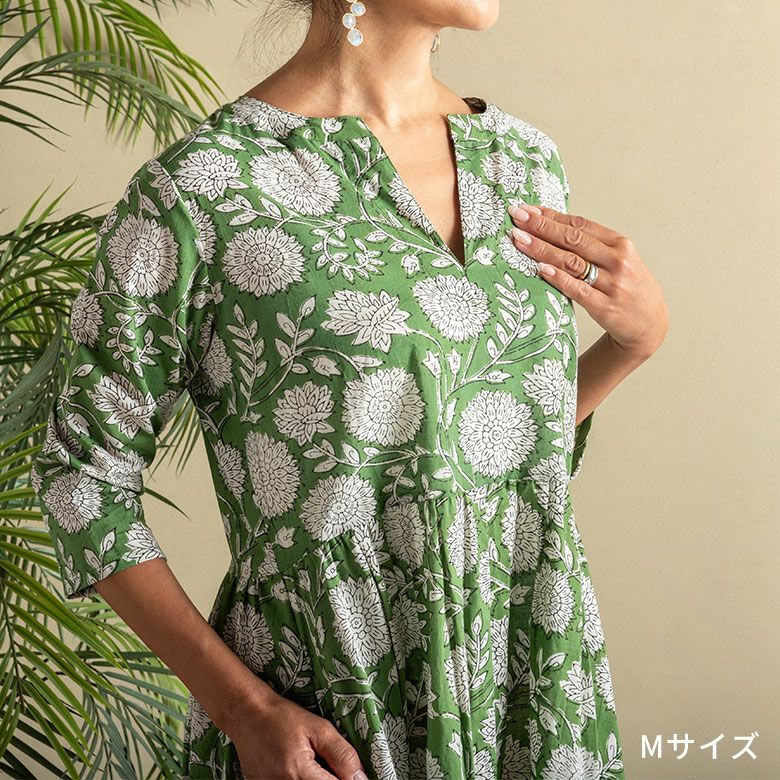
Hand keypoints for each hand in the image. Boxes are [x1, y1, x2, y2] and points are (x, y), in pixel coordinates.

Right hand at [227, 685, 368, 779]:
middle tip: (324, 762)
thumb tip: (361, 779)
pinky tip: (299, 767)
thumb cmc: (282, 718)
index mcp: (298, 774)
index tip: (347, 770)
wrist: (248, 716)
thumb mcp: (319, 728)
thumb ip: (342, 754)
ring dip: (317, 778)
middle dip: (330, 777)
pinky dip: (302, 778)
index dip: (346, 779)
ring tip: (311, 764)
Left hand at [508, 202, 668, 360]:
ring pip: (572, 262)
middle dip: (541, 226)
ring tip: (519, 239)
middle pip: (573, 239)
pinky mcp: (606, 307)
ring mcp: (613, 284)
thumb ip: (591, 245)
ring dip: (542, 249)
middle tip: (517, 217)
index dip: (551, 216)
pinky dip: (558, 278)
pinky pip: (578, 290)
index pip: (580, 225)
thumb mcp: (618, 260)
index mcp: (620, 244)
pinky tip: (540, 268)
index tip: (527, 209)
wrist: (650, 324)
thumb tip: (551, 226)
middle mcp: (618, 260)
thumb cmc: (627, 287)